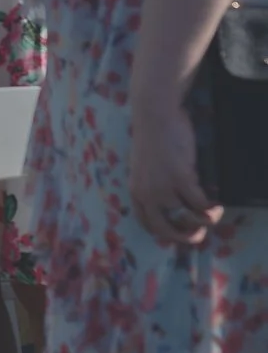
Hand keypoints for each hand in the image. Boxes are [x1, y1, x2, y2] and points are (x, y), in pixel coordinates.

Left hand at [132, 94, 221, 245]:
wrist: (155, 115)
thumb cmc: (153, 137)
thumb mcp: (145, 166)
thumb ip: (153, 183)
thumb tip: (171, 200)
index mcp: (135, 189)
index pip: (145, 222)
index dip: (162, 232)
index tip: (177, 234)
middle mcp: (146, 193)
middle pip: (164, 228)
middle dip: (184, 237)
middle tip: (198, 236)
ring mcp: (163, 187)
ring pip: (187, 216)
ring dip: (204, 219)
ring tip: (213, 214)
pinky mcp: (180, 179)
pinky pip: (199, 204)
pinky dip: (210, 208)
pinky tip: (216, 205)